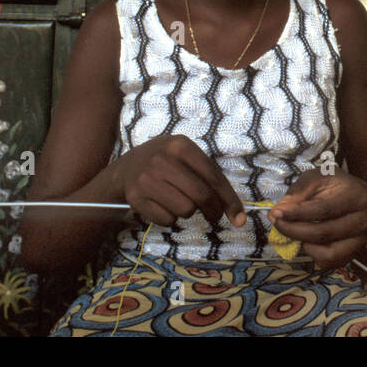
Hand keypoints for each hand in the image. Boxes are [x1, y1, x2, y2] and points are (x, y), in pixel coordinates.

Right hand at [109, 134, 244, 227]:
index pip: (212, 177)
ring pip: (185, 210)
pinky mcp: (136, 198)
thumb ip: (211, 178)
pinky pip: (167, 220)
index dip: (229, 200)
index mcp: (180, 145)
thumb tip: (237, 214)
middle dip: (213, 210)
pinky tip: (164, 205)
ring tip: (180, 200)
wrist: (127, 167)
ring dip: (188, 211)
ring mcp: (146, 179)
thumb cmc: (168, 162)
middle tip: (213, 214)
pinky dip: (171, 218)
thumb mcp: (186, 157)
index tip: (239, 217)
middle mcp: (162, 160)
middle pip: (201, 196)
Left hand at [270, 169, 366, 268]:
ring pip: (327, 253)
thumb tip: (280, 210)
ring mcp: (360, 241)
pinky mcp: (354, 254)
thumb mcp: (320, 177)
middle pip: (322, 233)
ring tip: (293, 231)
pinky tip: (307, 240)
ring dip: (302, 244)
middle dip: (292, 230)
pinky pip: (329, 263)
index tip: (275, 213)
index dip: (296, 213)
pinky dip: (313, 255)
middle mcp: (362, 221)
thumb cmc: (339, 187)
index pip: (323, 209)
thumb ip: (300, 190)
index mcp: (355, 196)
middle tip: (275, 222)